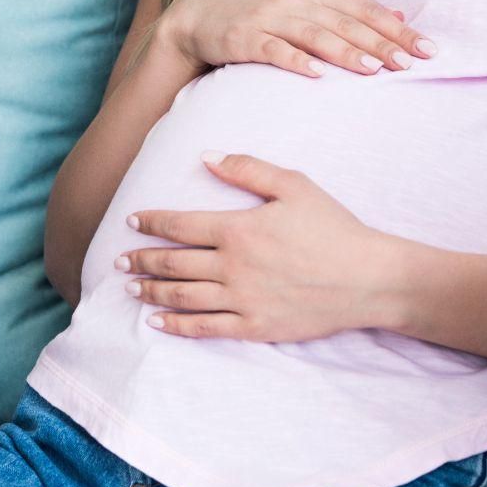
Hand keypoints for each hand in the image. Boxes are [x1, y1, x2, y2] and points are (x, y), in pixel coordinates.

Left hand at [117, 154, 395, 342]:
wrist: (368, 279)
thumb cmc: (333, 227)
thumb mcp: (294, 185)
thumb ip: (246, 169)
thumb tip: (205, 157)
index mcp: (238, 229)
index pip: (181, 225)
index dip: (152, 223)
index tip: (132, 221)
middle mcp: (232, 266)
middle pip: (173, 263)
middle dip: (142, 260)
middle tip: (119, 260)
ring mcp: (242, 300)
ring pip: (183, 296)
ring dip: (151, 292)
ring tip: (130, 289)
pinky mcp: (254, 326)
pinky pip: (206, 328)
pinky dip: (176, 326)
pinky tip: (157, 324)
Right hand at [158, 0, 432, 78]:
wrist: (198, 16)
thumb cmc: (258, 13)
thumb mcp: (303, 3)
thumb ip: (347, 11)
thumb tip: (398, 15)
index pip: (364, 9)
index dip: (396, 29)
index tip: (427, 48)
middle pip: (345, 23)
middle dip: (381, 43)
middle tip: (411, 63)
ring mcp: (268, 17)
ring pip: (315, 35)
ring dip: (346, 52)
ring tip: (374, 70)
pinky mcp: (245, 38)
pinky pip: (274, 50)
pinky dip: (296, 61)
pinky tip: (317, 75)